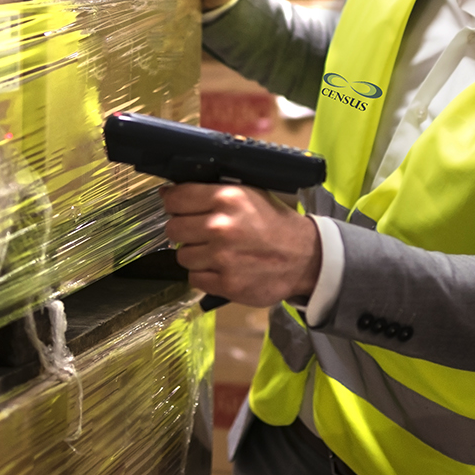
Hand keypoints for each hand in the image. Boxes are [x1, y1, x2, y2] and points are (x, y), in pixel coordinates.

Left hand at [161, 183, 319, 306]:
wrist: (305, 257)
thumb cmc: (274, 223)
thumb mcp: (249, 194)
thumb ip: (213, 191)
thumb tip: (169, 192)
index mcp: (227, 197)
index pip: (175, 198)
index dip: (174, 204)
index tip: (180, 208)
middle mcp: (221, 226)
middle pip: (173, 229)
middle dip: (183, 231)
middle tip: (200, 233)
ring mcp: (222, 257)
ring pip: (182, 256)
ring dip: (194, 255)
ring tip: (215, 252)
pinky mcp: (226, 283)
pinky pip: (194, 279)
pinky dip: (204, 275)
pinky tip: (221, 268)